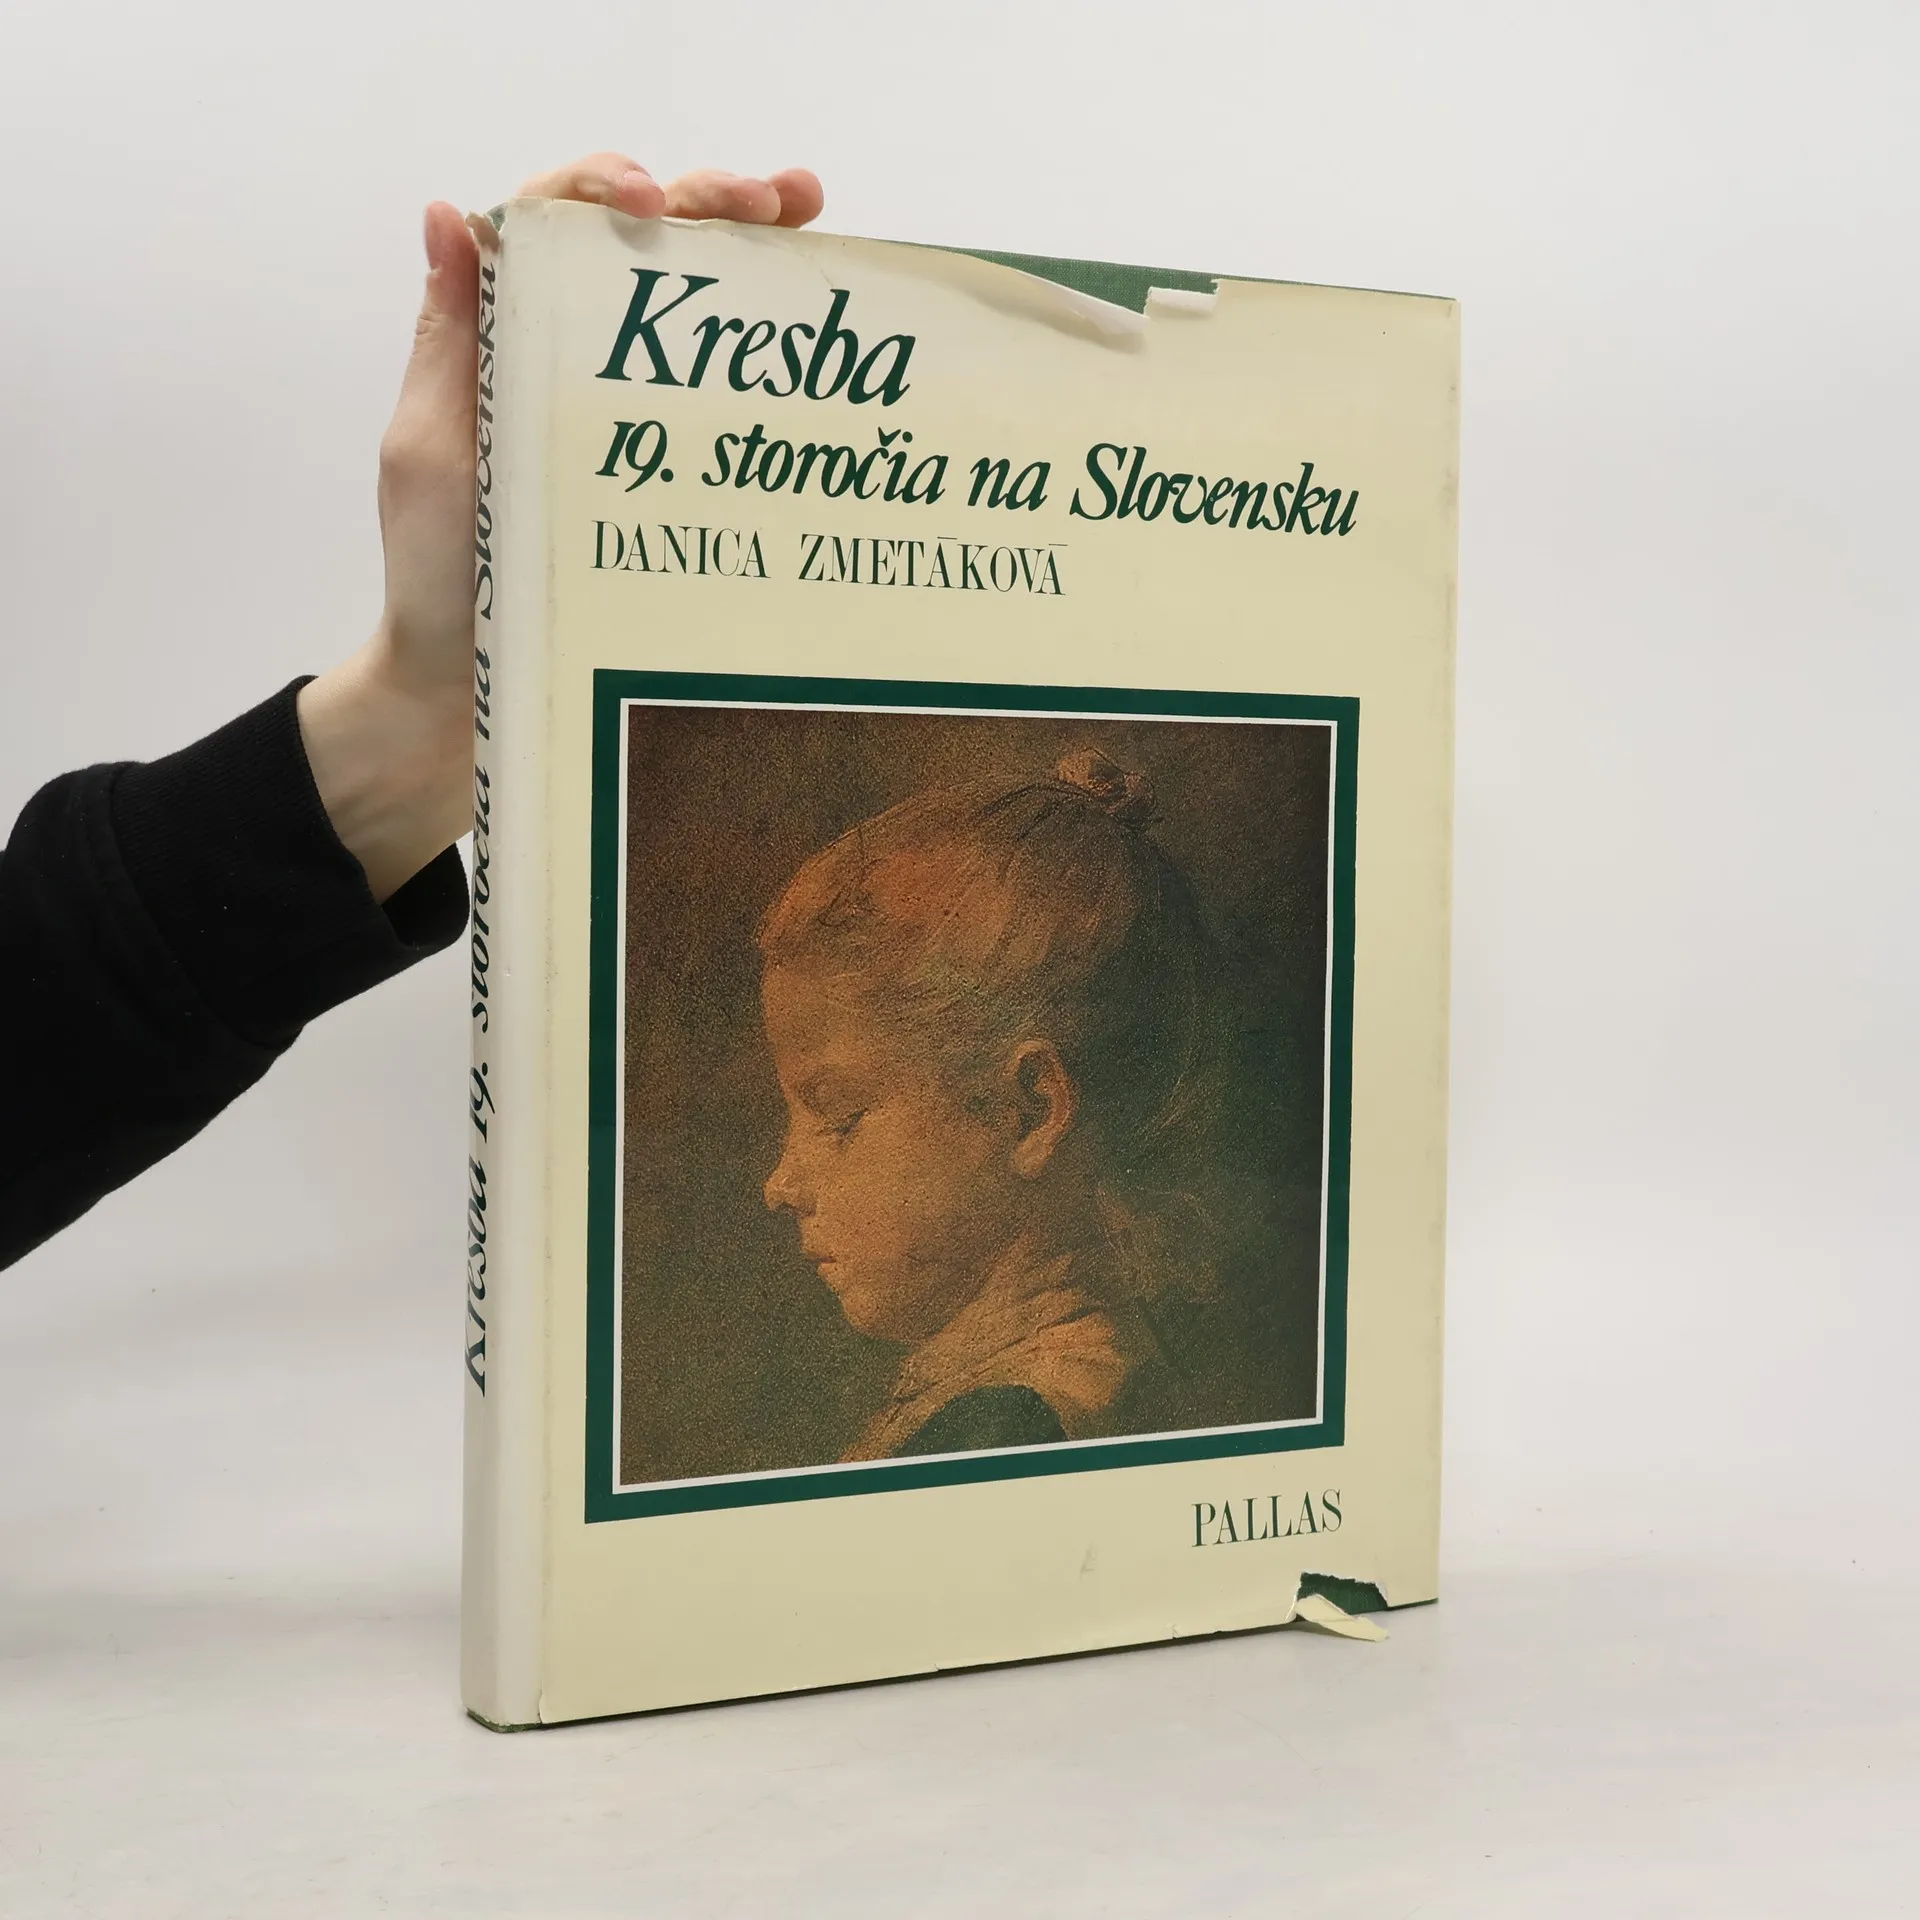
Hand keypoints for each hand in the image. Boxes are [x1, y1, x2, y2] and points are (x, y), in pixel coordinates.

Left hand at [298, 157, 823, 901]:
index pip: (552, 222)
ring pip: (690, 307)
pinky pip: (716, 397)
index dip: (605, 187)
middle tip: (779, 199)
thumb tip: (451, 214)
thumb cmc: (439, 586)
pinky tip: (815, 332)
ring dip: (753, 249)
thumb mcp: (430, 457)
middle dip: (710, 200)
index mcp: (497, 337)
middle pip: (640, 246)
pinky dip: (767, 356)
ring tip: (813, 218)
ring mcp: (621, 414)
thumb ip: (448, 343)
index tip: (654, 199)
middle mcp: (563, 358)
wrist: (472, 700)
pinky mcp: (666, 472)